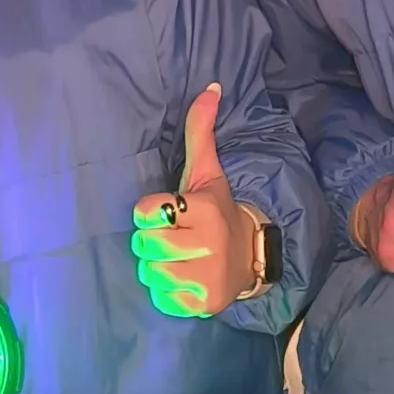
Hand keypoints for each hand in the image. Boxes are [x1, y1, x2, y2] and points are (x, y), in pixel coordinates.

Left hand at [132, 83, 259, 317]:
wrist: (249, 256)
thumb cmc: (216, 210)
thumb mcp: (207, 172)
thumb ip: (200, 132)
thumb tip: (210, 88)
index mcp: (205, 210)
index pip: (146, 211)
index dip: (151, 213)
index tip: (169, 214)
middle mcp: (207, 244)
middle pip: (143, 244)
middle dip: (151, 242)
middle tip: (171, 238)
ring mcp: (205, 278)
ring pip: (148, 273)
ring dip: (156, 267)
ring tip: (177, 259)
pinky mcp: (201, 305)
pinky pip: (160, 299)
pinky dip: (165, 292)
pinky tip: (183, 280)